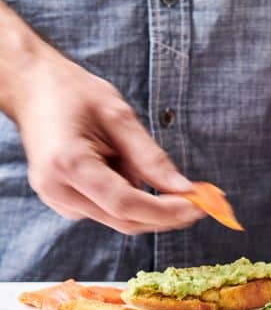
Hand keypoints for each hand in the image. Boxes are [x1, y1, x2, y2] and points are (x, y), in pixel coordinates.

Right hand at [14, 57, 204, 233]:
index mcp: (70, 164)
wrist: (32, 89)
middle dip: (166, 214)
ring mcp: (57, 200)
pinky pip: (107, 211)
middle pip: (124, 220)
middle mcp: (59, 190)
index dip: (167, 211)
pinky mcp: (63, 203)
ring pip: (118, 219)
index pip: (126, 204)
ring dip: (147, 203)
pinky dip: (129, 197)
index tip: (199, 205)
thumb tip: (183, 189)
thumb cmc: (72, 93)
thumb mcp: (119, 116)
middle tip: (199, 200)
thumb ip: (151, 158)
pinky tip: (121, 167)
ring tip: (140, 162)